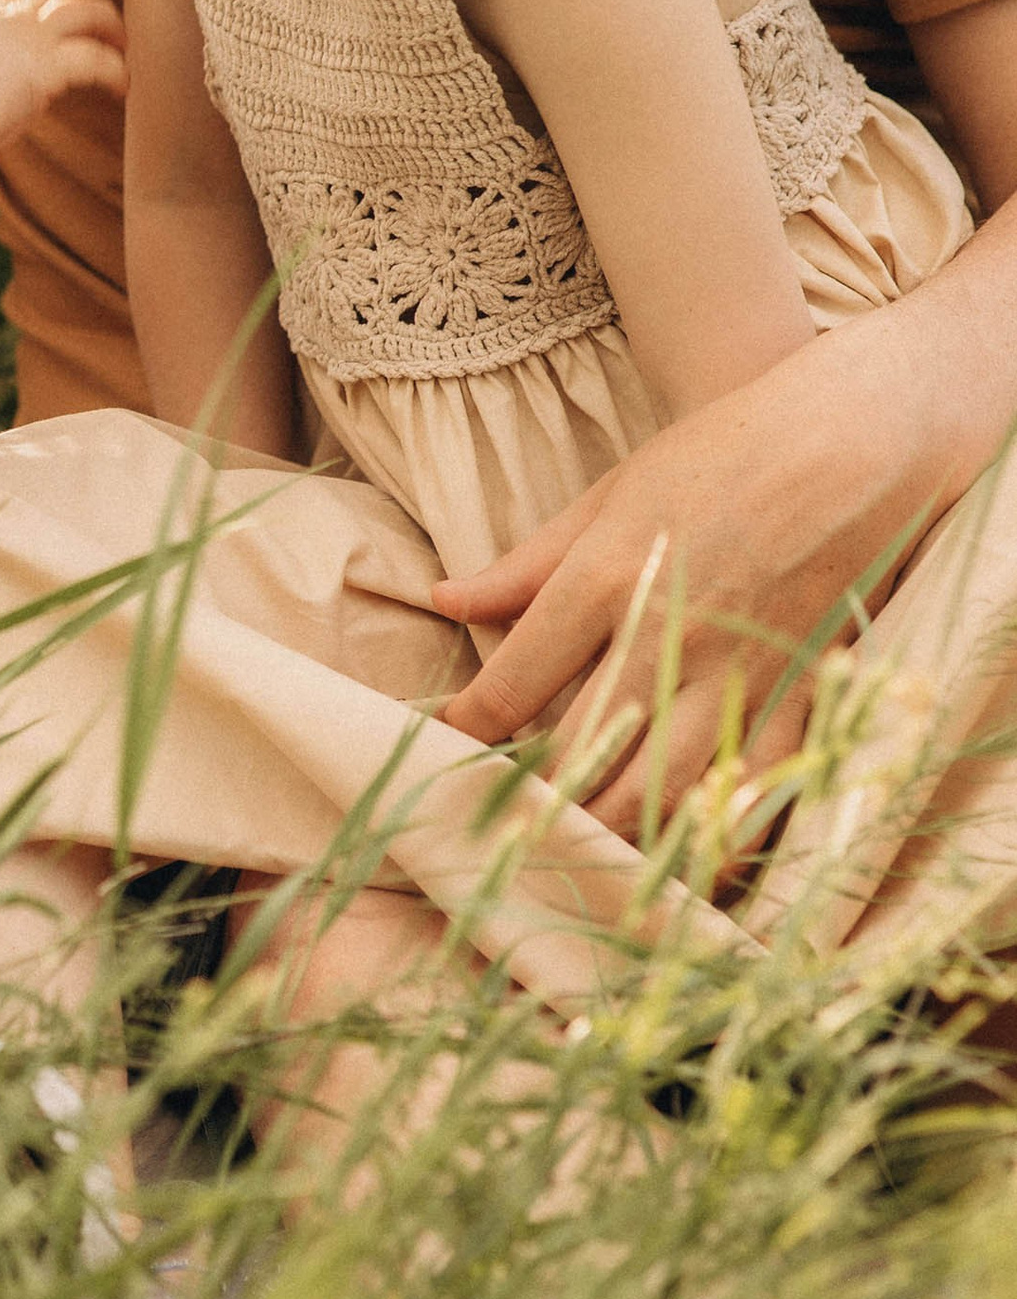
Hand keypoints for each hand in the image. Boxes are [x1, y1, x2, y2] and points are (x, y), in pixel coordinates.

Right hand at [0, 0, 127, 151]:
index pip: (19, 3)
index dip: (45, 13)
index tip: (57, 31)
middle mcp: (8, 19)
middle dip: (86, 11)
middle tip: (105, 33)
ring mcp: (31, 36)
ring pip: (88, 11)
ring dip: (111, 28)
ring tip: (123, 51)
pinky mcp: (49, 64)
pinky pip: (98, 59)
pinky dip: (115, 71)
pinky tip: (122, 87)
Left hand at [433, 323, 957, 836]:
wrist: (853, 446)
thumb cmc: (722, 455)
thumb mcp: (610, 494)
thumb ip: (528, 563)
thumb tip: (445, 600)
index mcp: (607, 577)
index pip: (514, 682)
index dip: (469, 726)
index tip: (447, 745)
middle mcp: (668, 637)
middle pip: (583, 755)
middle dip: (534, 799)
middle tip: (502, 817)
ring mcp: (740, 677)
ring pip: (664, 795)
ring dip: (614, 835)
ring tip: (577, 847)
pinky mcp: (801, 700)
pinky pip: (750, 795)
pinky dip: (711, 837)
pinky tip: (679, 851)